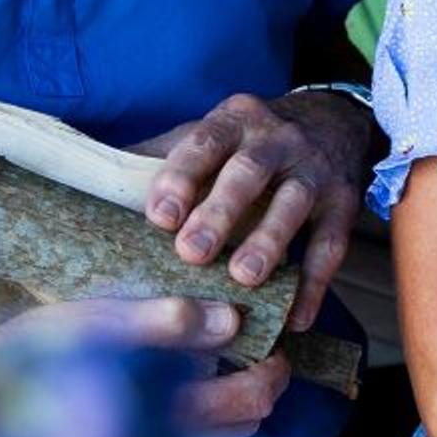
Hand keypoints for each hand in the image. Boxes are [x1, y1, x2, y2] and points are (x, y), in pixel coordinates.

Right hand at [0, 293, 290, 436]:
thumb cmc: (31, 358)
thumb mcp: (94, 323)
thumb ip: (162, 322)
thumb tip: (230, 319)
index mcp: (164, 417)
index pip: (253, 400)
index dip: (272, 366)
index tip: (267, 337)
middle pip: (247, 424)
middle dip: (257, 383)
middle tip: (245, 345)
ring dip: (230, 405)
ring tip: (208, 365)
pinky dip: (200, 426)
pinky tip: (172, 393)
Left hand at [143, 90, 375, 330]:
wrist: (333, 121)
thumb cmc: (250, 141)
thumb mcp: (210, 133)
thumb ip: (160, 157)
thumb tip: (92, 181)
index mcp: (234, 120)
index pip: (204, 143)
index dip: (180, 177)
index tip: (158, 217)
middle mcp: (277, 139)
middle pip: (247, 172)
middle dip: (220, 212)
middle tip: (192, 252)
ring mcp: (314, 169)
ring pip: (292, 204)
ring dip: (268, 241)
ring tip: (244, 278)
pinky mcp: (344, 202)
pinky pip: (330, 244)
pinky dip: (315, 283)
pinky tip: (295, 316)